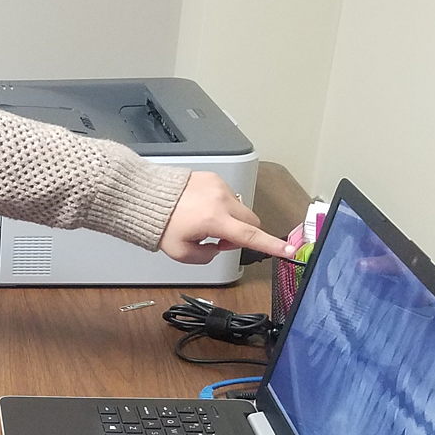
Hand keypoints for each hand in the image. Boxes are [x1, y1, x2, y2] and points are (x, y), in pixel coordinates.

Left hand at [158, 172, 295, 262]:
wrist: (145, 195)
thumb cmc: (160, 223)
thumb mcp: (181, 252)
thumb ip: (206, 256)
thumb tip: (219, 247)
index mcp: (214, 220)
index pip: (249, 236)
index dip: (271, 245)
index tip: (289, 250)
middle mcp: (220, 200)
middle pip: (251, 221)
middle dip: (242, 233)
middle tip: (218, 240)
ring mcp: (219, 186)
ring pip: (240, 209)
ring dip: (231, 219)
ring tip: (204, 222)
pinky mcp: (213, 178)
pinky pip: (227, 196)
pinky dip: (220, 206)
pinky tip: (200, 208)